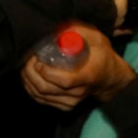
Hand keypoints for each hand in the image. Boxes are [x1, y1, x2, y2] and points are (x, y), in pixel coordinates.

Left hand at [21, 24, 135, 110]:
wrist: (110, 77)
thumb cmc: (101, 54)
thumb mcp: (95, 37)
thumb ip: (77, 31)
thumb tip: (56, 31)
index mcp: (87, 76)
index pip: (63, 80)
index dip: (45, 71)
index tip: (37, 58)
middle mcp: (79, 92)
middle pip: (46, 89)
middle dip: (30, 73)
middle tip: (29, 58)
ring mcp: (71, 101)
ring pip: (40, 96)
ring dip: (27, 80)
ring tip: (27, 65)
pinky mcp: (65, 106)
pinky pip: (41, 100)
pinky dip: (30, 88)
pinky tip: (29, 76)